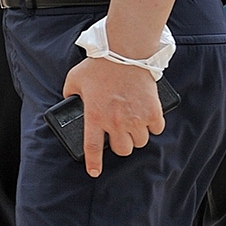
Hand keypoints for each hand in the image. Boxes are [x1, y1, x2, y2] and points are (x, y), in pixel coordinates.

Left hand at [61, 56, 164, 176]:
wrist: (125, 53)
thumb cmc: (99, 66)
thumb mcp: (74, 79)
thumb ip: (69, 94)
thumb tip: (69, 101)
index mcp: (95, 116)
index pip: (92, 147)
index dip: (94, 163)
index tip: (94, 172)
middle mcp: (116, 121)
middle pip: (122, 150)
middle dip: (120, 144)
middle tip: (118, 133)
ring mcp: (136, 118)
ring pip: (140, 142)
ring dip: (136, 135)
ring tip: (132, 122)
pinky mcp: (153, 112)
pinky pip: (156, 130)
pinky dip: (152, 126)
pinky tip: (146, 116)